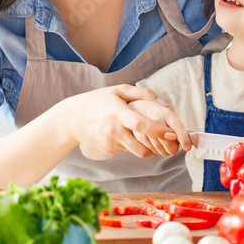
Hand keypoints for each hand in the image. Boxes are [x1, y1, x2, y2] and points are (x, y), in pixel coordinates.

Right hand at [56, 85, 182, 160]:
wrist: (71, 118)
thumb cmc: (98, 101)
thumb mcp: (117, 91)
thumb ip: (141, 93)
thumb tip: (162, 102)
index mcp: (118, 113)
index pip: (141, 124)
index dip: (158, 130)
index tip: (172, 133)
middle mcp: (114, 130)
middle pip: (140, 147)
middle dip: (157, 148)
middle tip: (167, 143)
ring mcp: (110, 142)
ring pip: (136, 152)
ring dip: (147, 149)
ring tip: (152, 139)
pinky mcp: (107, 149)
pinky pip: (126, 150)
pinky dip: (133, 146)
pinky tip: (130, 137)